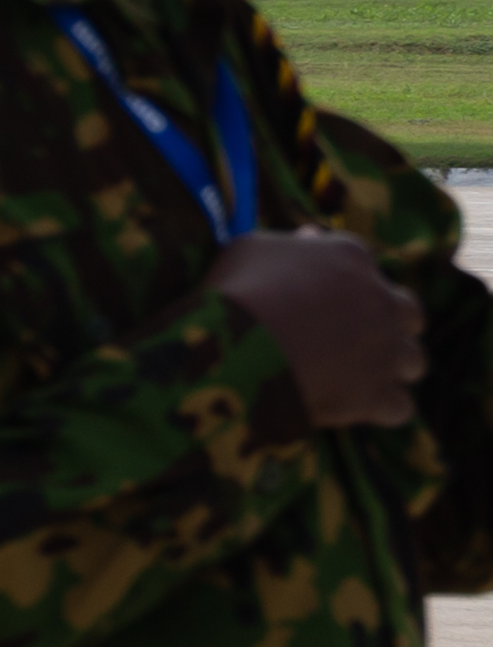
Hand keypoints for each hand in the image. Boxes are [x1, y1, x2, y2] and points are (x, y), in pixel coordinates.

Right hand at [212, 227, 421, 427]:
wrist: (233, 348)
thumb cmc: (234, 292)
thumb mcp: (251, 249)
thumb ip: (289, 245)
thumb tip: (310, 237)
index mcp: (350, 257)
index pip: (363, 268)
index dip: (343, 287)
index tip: (319, 300)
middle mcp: (381, 300)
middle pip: (407, 314)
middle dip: (386, 326)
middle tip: (352, 340)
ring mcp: (385, 349)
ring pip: (413, 361)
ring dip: (389, 369)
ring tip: (353, 380)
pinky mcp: (378, 395)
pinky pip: (399, 407)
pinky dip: (379, 409)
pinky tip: (352, 409)